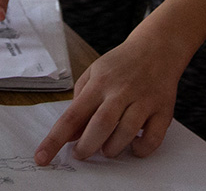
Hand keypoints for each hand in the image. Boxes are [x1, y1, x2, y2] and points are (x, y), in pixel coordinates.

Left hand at [34, 34, 184, 163]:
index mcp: (99, 83)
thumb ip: (80, 102)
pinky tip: (133, 146)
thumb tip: (69, 135)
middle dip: (86, 147)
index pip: (72, 116)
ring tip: (106, 149)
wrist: (158, 47)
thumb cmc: (122, 64)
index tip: (42, 157)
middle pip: (100, 126)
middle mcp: (121, 91)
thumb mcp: (94, 74)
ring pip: (126, 133)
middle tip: (81, 153)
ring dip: (112, 149)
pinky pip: (152, 137)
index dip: (55, 140)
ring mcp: (144, 100)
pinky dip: (141, 149)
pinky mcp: (163, 109)